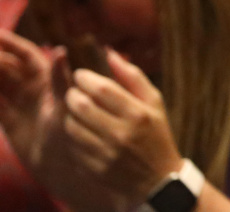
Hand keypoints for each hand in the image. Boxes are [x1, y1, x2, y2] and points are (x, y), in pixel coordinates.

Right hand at [0, 29, 55, 166]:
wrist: (66, 166)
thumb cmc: (75, 133)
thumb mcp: (68, 104)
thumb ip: (60, 79)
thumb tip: (60, 50)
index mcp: (47, 78)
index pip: (24, 54)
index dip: (10, 42)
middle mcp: (31, 87)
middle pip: (6, 65)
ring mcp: (18, 103)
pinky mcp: (8, 121)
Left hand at [61, 50, 182, 202]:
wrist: (157, 180)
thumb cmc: (156, 134)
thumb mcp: (154, 103)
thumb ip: (133, 77)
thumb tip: (110, 52)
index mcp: (139, 114)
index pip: (102, 89)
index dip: (85, 78)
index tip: (81, 74)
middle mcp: (122, 134)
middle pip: (82, 106)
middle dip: (72, 94)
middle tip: (75, 91)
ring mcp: (106, 154)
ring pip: (72, 125)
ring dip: (69, 114)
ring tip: (77, 110)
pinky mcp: (94, 168)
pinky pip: (72, 145)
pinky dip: (72, 134)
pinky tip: (80, 130)